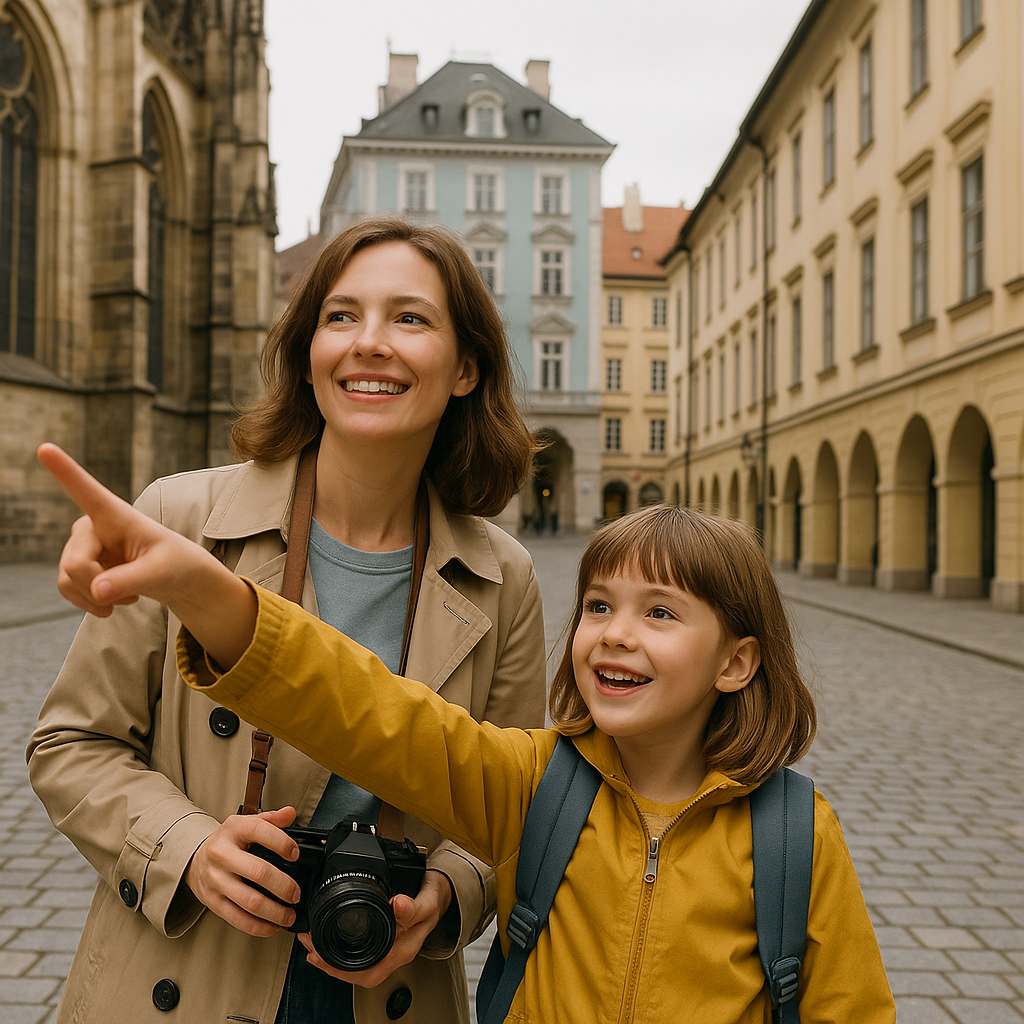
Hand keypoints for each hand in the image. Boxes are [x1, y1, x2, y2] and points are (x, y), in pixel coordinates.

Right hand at [37, 443, 255, 666]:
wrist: (175, 580)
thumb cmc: (175, 565)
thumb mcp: (161, 572)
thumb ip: (130, 580)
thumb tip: (97, 591)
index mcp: (116, 514)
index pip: (86, 490)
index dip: (64, 471)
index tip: (45, 448)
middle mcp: (92, 524)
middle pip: (75, 563)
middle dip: (97, 587)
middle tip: (129, 597)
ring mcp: (82, 545)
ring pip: (68, 579)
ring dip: (94, 598)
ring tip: (127, 596)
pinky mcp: (78, 565)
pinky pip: (68, 589)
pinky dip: (90, 602)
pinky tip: (113, 600)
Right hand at [185, 806, 300, 936]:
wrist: (195, 860)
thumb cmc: (228, 842)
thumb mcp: (246, 824)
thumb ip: (271, 819)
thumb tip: (290, 813)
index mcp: (234, 830)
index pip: (260, 831)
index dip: (282, 843)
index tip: (295, 854)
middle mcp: (222, 854)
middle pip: (258, 872)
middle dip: (283, 886)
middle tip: (296, 893)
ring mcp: (216, 880)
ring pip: (249, 901)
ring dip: (274, 912)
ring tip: (289, 914)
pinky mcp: (212, 902)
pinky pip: (237, 919)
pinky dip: (258, 926)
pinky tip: (272, 926)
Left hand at [297, 869, 452, 987]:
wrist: (441, 893)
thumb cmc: (435, 899)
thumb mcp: (427, 901)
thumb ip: (414, 907)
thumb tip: (397, 905)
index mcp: (402, 950)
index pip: (368, 973)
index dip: (340, 971)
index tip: (320, 957)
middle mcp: (393, 953)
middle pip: (357, 973)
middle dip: (329, 965)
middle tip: (309, 948)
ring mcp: (388, 947)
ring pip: (356, 963)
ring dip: (332, 958)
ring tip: (313, 943)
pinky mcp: (384, 937)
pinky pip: (360, 951)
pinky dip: (341, 947)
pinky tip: (330, 938)